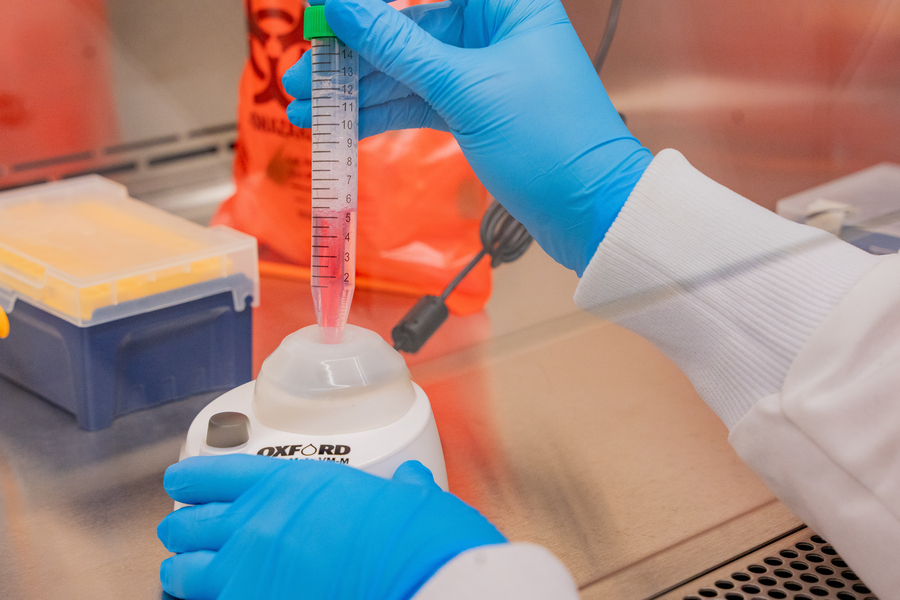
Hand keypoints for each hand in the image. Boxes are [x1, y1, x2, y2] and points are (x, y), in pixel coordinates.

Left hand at [157, 456, 505, 599]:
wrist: (415, 576)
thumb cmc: (412, 536)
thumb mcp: (405, 495)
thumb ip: (399, 486)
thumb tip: (411, 482)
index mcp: (288, 483)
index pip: (214, 472)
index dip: (190, 479)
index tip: (180, 483)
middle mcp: (256, 521)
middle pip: (187, 522)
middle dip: (183, 527)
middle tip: (186, 532)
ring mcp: (246, 572)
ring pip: (182, 571)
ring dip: (182, 570)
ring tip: (184, 573)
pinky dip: (208, 599)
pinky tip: (216, 598)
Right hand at [283, 0, 651, 273]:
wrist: (590, 211)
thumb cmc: (552, 141)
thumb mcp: (465, 89)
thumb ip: (399, 45)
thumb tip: (343, 4)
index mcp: (506, 3)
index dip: (372, 4)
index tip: (324, 12)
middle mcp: (494, 30)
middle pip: (408, 29)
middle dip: (352, 54)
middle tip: (304, 74)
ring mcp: (482, 73)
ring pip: (407, 70)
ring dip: (357, 89)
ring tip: (307, 105)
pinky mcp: (473, 112)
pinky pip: (418, 102)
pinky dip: (382, 113)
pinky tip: (342, 122)